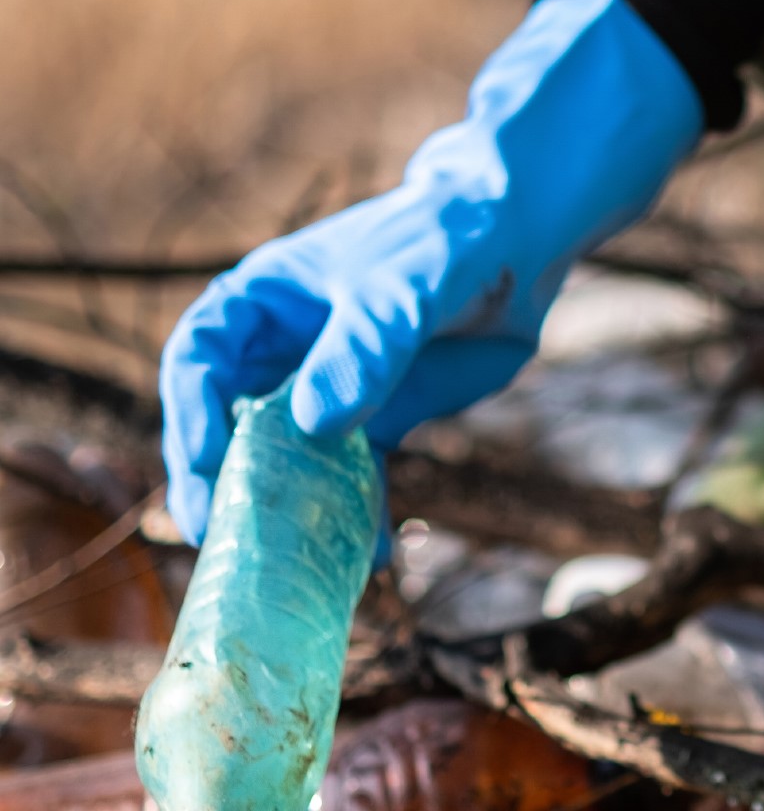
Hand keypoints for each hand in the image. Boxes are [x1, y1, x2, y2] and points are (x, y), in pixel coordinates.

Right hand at [159, 0, 700, 544]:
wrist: (520, 243)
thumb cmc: (447, 242)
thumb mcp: (403, 290)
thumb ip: (364, 350)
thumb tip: (313, 424)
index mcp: (261, 303)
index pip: (199, 361)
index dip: (193, 413)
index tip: (205, 461)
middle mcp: (281, 353)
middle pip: (227, 426)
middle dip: (221, 483)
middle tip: (221, 541)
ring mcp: (326, 391)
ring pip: (285, 463)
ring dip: (283, 514)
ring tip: (281, 572)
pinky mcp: (375, 420)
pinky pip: (350, 478)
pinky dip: (353, 518)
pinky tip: (365, 560)